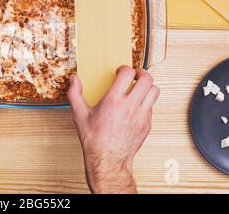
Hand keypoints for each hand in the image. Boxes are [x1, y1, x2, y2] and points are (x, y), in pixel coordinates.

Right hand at [67, 66, 158, 193]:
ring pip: (155, 91)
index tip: (120, 71)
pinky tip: (137, 106)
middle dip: (141, 73)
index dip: (124, 68)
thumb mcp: (79, 114)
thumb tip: (74, 80)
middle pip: (147, 79)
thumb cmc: (94, 139)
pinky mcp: (147, 124)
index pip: (127, 73)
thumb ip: (75, 94)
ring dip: (148, 86)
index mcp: (114, 100)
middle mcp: (130, 105)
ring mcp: (141, 115)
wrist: (107, 159)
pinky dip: (147, 102)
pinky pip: (152, 106)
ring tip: (140, 88)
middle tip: (135, 75)